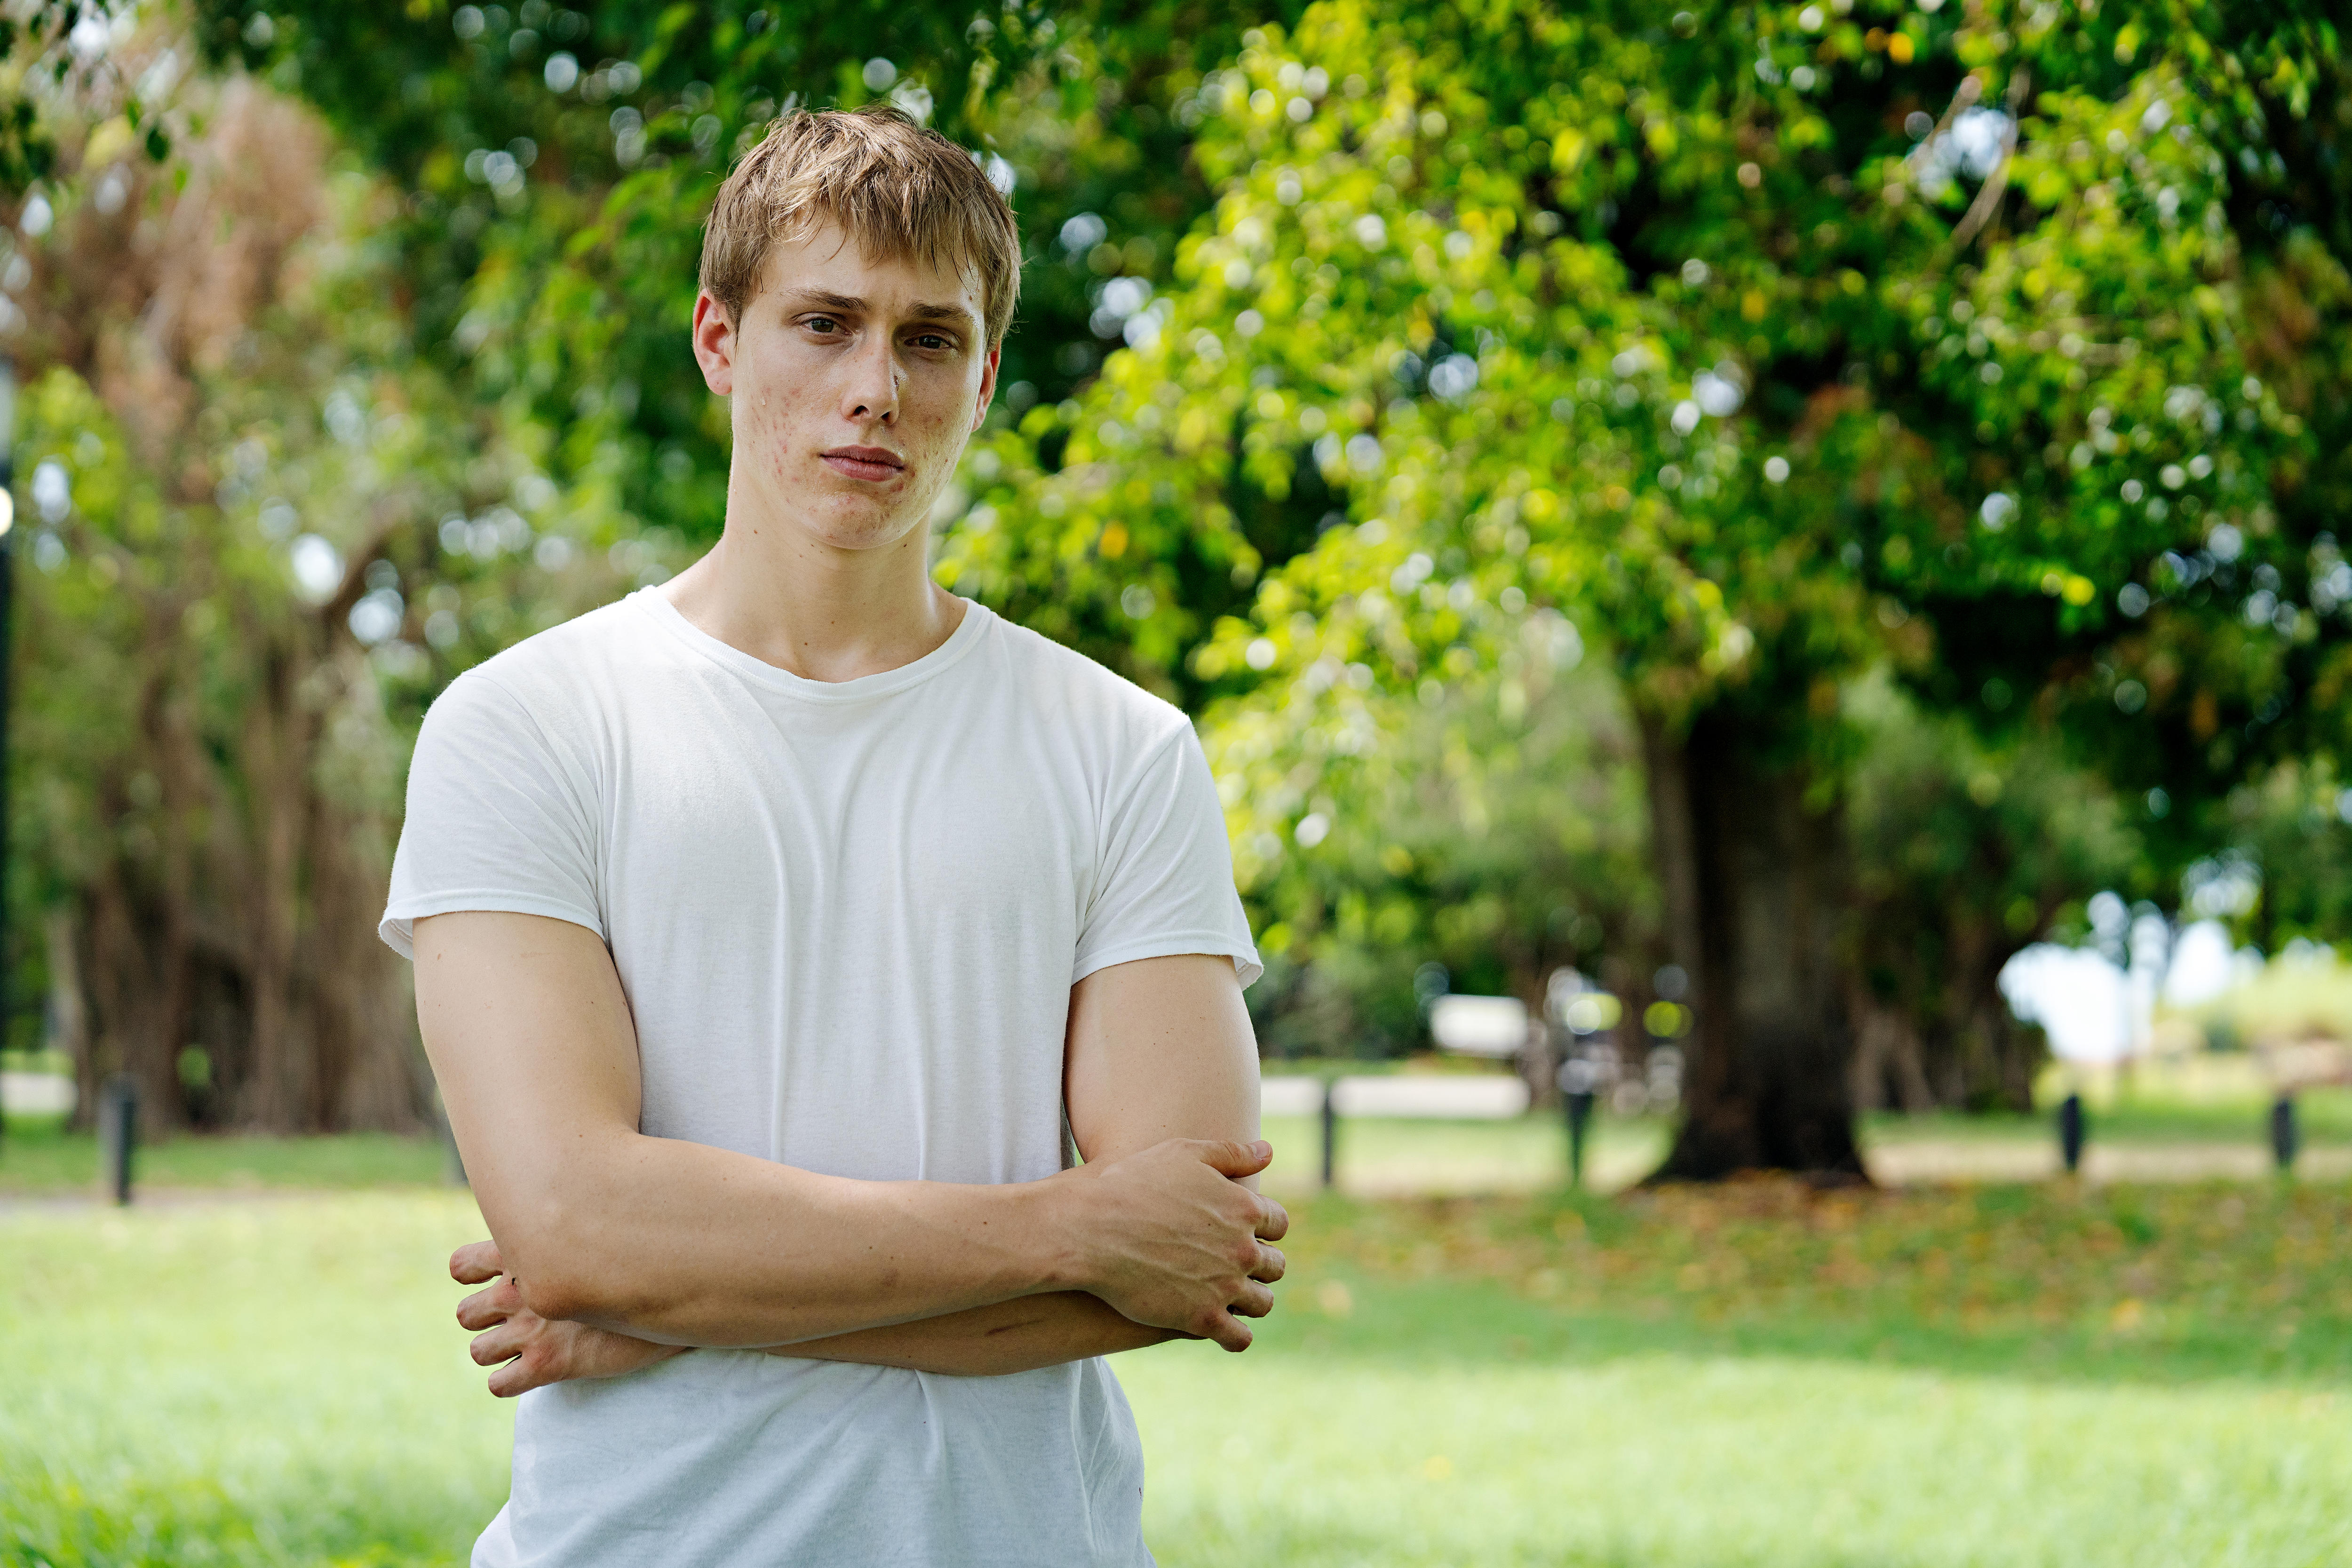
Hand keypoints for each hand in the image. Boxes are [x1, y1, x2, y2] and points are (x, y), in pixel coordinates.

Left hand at [451, 1239, 684, 1397]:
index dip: (472, 1278)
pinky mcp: (547, 1365)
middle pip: (465, 1315)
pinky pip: (499, 1385)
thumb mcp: (596, 1233)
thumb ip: (566, 1236)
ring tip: (530, 1347)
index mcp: (523, 1253)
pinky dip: (511, 1383)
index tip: (500, 1281)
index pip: (460, 1266)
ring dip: (498, 1353)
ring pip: (477, 1351)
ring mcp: (530, 1329)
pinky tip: (537, 1373)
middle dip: (487, 1322)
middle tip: (521, 1320)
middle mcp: (518, 1291)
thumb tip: (568, 1229)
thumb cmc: (642, 1259)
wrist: (675, 1290)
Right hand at [1055, 1139, 1288, 1351]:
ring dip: (1252, 1299)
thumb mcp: (1183, 1153)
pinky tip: (1221, 1327)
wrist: (1088, 1230)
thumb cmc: (1131, 1184)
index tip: (1246, 1230)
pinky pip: (1238, 1338)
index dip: (1263, 1226)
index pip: (1278, 1223)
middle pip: (1274, 1265)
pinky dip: (1235, 1335)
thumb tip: (1269, 1151)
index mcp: (1244, 1207)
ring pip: (1262, 1303)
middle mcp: (1243, 1249)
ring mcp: (1224, 1287)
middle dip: (1260, 1264)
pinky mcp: (1201, 1319)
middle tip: (1237, 1264)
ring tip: (1232, 1296)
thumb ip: (1231, 1153)